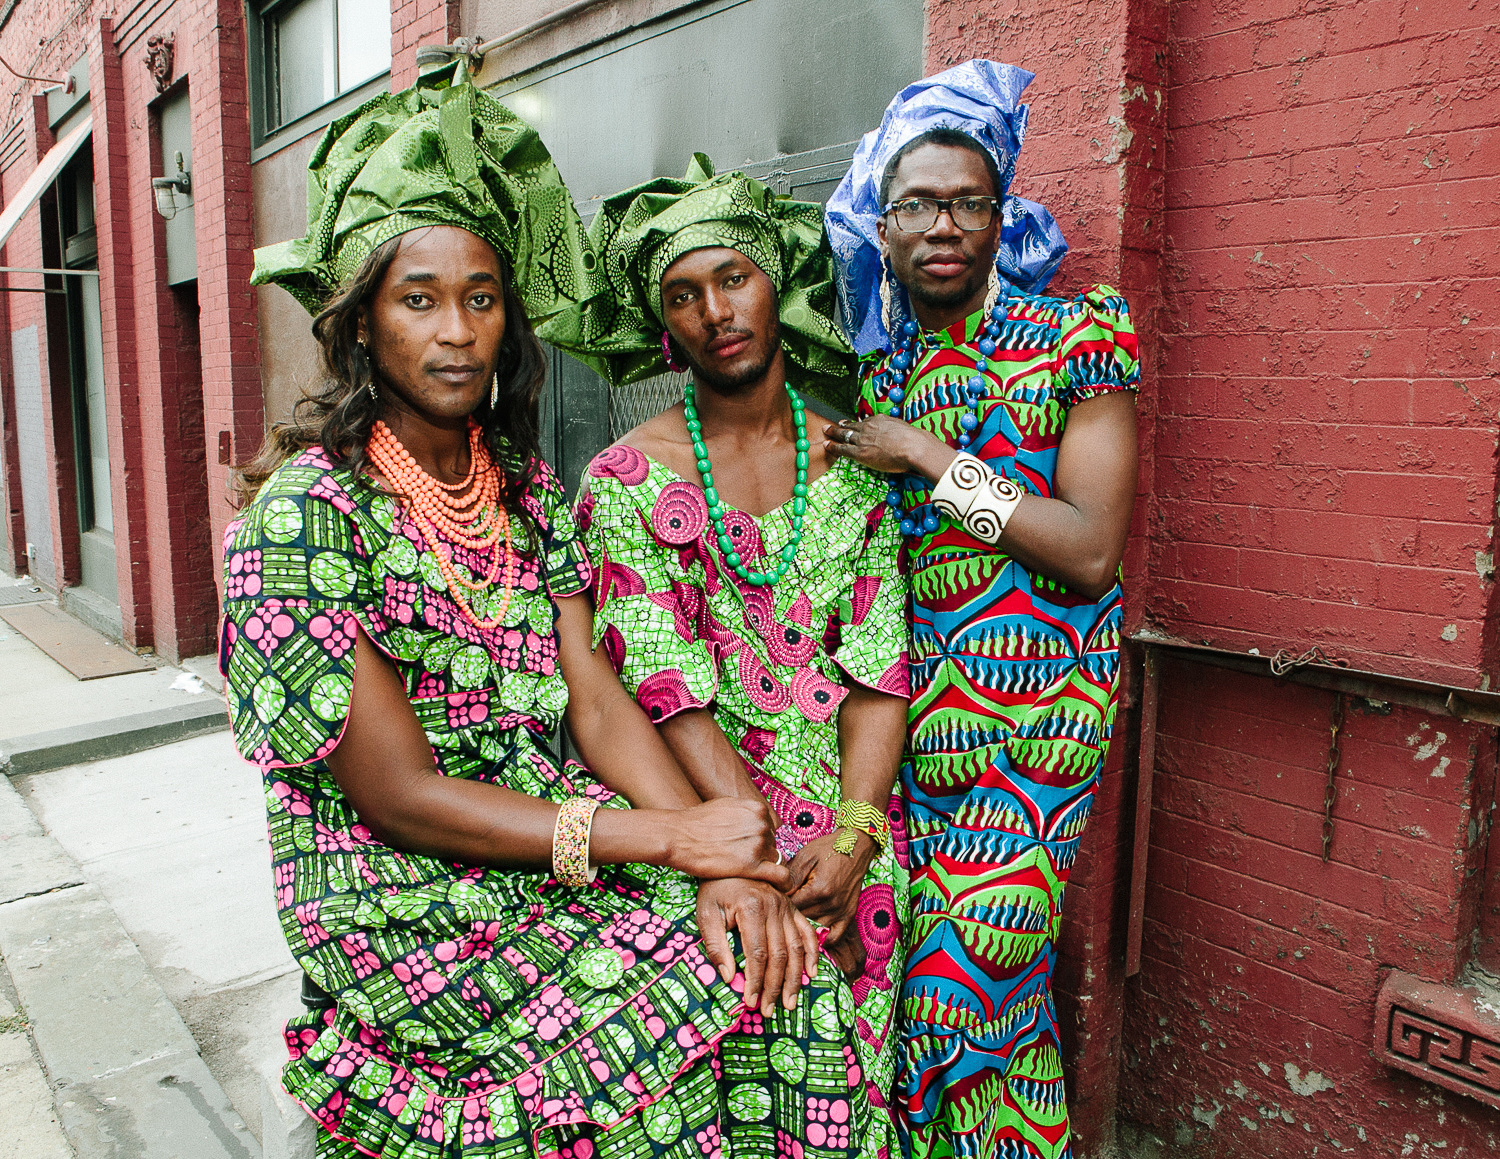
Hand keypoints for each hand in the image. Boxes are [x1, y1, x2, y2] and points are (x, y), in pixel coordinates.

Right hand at [665, 797, 789, 888]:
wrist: (678, 836)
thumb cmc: (696, 823)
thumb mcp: (726, 806)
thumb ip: (745, 813)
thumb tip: (755, 821)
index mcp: (757, 808)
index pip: (770, 828)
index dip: (760, 840)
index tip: (751, 849)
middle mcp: (761, 824)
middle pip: (772, 843)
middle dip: (761, 853)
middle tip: (743, 861)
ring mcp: (758, 844)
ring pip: (774, 859)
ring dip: (764, 866)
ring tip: (747, 872)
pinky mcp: (752, 865)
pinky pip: (781, 876)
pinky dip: (784, 883)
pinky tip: (780, 888)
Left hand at [697, 878, 819, 1014]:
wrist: (730, 862)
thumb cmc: (714, 889)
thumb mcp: (706, 914)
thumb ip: (716, 946)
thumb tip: (729, 978)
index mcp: (752, 908)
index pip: (757, 954)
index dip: (755, 981)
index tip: (750, 1002)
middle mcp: (774, 907)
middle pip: (779, 955)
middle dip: (774, 987)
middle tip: (768, 1010)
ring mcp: (786, 906)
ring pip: (796, 948)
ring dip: (795, 978)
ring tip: (790, 1002)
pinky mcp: (792, 907)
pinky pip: (807, 932)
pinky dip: (812, 953)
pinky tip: (811, 973)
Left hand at [785, 832, 873, 948]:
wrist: (856, 846)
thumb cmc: (828, 848)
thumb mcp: (805, 857)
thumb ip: (790, 878)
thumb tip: (777, 895)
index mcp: (819, 890)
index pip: (792, 907)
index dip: (781, 902)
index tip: (776, 897)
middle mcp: (832, 904)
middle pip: (802, 919)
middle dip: (791, 913)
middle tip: (785, 905)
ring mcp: (842, 911)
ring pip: (815, 929)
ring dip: (805, 923)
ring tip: (797, 914)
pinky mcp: (849, 914)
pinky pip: (835, 937)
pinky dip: (824, 938)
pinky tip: (814, 931)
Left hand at [824, 415, 955, 479]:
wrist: (914, 447)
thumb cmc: (916, 441)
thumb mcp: (907, 430)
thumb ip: (900, 432)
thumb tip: (904, 437)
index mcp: (882, 420)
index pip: (866, 422)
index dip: (858, 423)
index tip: (853, 423)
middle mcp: (870, 427)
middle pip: (852, 425)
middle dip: (842, 425)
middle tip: (833, 424)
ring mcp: (863, 439)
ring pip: (844, 434)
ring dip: (833, 432)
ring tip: (826, 431)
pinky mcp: (860, 452)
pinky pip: (842, 449)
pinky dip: (832, 446)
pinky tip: (826, 444)